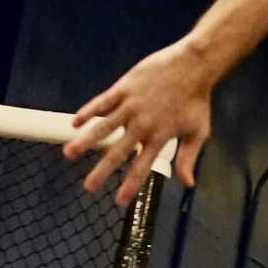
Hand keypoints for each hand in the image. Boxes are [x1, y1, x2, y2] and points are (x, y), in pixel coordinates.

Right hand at [64, 39, 212, 204]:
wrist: (193, 65)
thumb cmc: (197, 101)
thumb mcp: (198, 133)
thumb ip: (189, 158)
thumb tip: (188, 184)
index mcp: (159, 138)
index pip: (141, 168)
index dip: (130, 186)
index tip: (119, 202)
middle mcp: (141, 124)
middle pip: (117, 153)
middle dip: (102, 172)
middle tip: (88, 188)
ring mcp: (131, 105)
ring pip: (103, 126)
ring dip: (85, 141)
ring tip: (69, 154)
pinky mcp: (124, 88)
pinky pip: (102, 102)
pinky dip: (88, 112)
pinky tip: (74, 122)